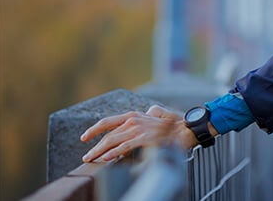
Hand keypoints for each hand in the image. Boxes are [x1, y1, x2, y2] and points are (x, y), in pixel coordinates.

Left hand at [80, 104, 196, 162]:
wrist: (187, 129)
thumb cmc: (175, 125)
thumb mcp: (159, 116)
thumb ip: (151, 114)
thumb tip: (149, 112)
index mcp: (134, 115)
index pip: (108, 121)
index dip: (94, 129)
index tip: (84, 137)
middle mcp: (134, 120)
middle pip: (108, 134)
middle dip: (95, 146)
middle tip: (87, 157)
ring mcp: (139, 129)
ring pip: (112, 140)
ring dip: (99, 151)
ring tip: (91, 159)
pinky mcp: (144, 138)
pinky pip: (124, 147)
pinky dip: (113, 153)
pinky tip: (106, 158)